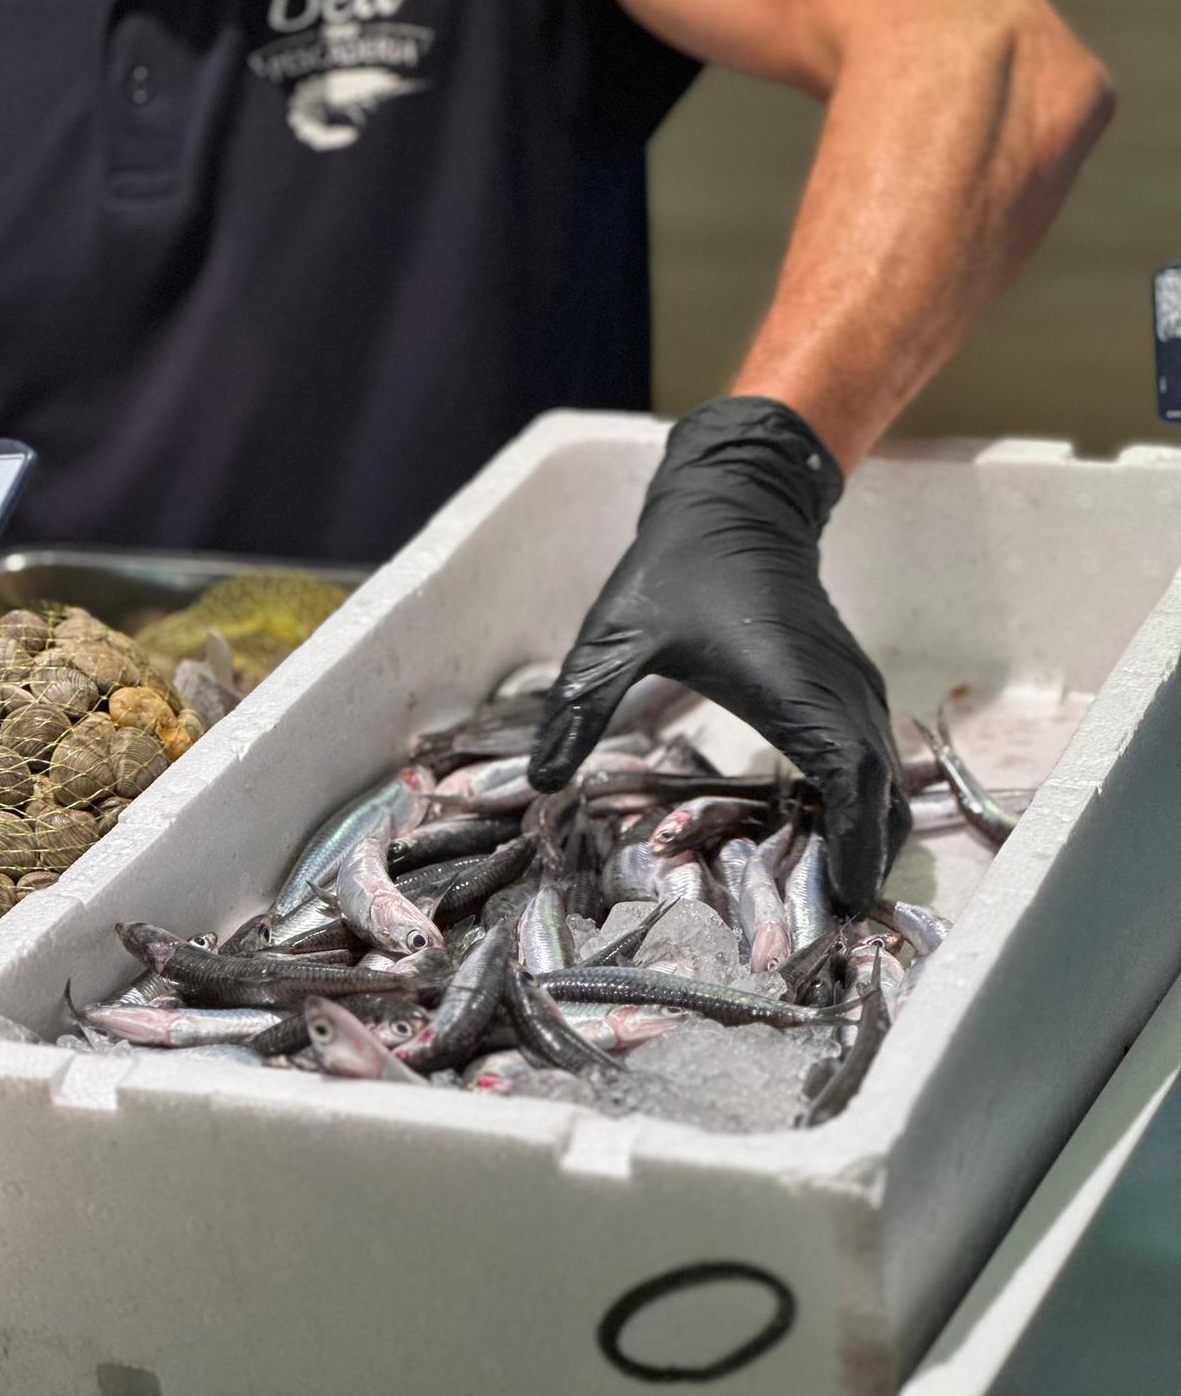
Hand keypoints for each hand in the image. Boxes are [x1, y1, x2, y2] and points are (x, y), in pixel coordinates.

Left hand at [528, 397, 909, 912]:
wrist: (736, 503)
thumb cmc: (678, 569)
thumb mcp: (617, 636)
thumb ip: (581, 705)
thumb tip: (543, 781)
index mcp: (792, 686)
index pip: (850, 780)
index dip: (853, 846)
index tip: (843, 902)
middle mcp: (837, 689)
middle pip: (880, 793)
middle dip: (865, 859)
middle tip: (830, 924)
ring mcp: (850, 684)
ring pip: (883, 775)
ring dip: (864, 832)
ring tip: (823, 893)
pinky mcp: (846, 681)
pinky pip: (870, 753)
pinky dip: (859, 801)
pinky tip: (815, 833)